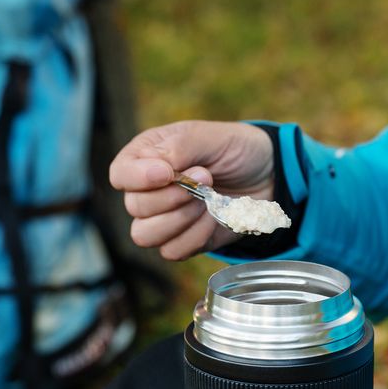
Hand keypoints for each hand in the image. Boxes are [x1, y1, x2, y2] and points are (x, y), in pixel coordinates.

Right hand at [109, 120, 274, 259]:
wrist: (268, 176)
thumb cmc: (235, 149)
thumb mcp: (210, 137)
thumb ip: (179, 147)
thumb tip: (156, 169)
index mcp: (146, 157)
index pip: (120, 174)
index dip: (137, 178)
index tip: (166, 173)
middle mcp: (149, 190)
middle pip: (134, 207)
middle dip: (172, 196)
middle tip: (206, 178)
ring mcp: (164, 218)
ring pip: (145, 235)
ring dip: (180, 219)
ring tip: (208, 201)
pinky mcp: (183, 240)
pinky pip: (172, 251)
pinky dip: (195, 236)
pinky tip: (213, 218)